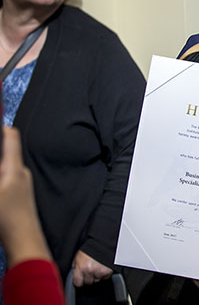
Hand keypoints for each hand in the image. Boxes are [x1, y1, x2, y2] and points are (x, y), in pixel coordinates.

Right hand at [0, 127, 50, 265]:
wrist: (25, 241)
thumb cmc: (7, 218)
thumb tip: (1, 165)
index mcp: (14, 168)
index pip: (11, 137)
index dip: (0, 127)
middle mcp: (21, 172)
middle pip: (5, 152)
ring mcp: (22, 184)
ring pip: (5, 166)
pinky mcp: (19, 196)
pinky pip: (6, 178)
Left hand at [72, 250, 112, 286]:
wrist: (103, 243)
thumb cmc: (90, 248)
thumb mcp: (78, 256)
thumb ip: (76, 266)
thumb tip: (74, 274)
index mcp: (81, 267)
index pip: (77, 283)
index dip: (79, 281)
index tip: (81, 279)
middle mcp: (90, 271)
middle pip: (88, 282)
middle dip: (89, 278)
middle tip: (90, 271)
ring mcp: (99, 272)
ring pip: (97, 280)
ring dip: (97, 276)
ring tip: (97, 267)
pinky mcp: (107, 271)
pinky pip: (105, 277)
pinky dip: (104, 274)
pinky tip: (103, 267)